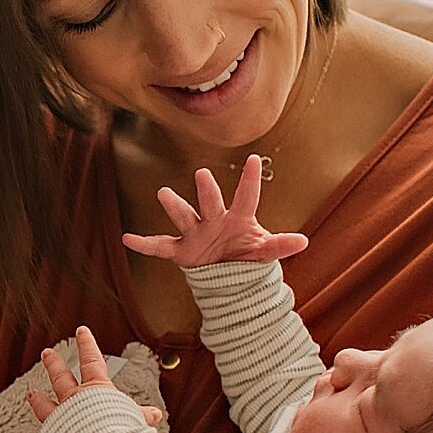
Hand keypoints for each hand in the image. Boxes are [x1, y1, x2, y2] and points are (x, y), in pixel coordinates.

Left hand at [16, 329, 159, 432]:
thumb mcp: (137, 420)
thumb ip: (142, 417)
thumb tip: (154, 414)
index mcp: (97, 391)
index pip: (92, 361)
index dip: (87, 345)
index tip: (81, 332)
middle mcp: (75, 402)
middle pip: (61, 378)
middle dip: (54, 365)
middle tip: (46, 354)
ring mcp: (61, 419)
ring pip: (45, 406)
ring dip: (38, 399)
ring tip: (31, 393)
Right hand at [122, 157, 307, 268]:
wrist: (223, 272)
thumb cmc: (244, 253)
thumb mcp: (263, 251)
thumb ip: (278, 245)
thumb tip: (304, 241)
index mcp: (237, 219)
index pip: (246, 197)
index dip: (249, 181)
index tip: (253, 159)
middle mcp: (213, 220)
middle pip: (211, 203)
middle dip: (207, 191)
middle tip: (203, 174)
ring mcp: (195, 233)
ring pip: (184, 217)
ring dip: (174, 206)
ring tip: (163, 193)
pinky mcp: (180, 250)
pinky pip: (160, 247)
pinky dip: (144, 244)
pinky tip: (128, 238)